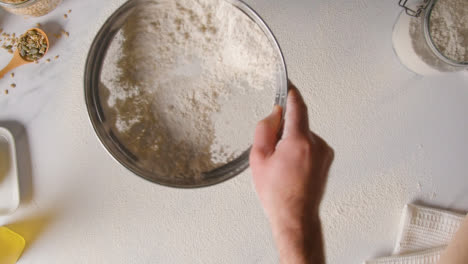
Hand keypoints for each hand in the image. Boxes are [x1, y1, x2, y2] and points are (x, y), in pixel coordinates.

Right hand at [250, 82, 333, 263]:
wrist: (295, 216)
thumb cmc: (278, 194)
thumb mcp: (258, 159)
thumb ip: (265, 129)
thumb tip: (274, 115)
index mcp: (299, 141)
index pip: (298, 107)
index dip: (291, 93)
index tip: (288, 85)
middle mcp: (317, 144)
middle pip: (298, 124)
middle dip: (283, 130)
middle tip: (272, 151)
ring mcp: (325, 153)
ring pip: (303, 135)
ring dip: (291, 142)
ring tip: (282, 166)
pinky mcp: (327, 160)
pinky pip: (310, 145)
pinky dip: (300, 150)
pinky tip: (292, 168)